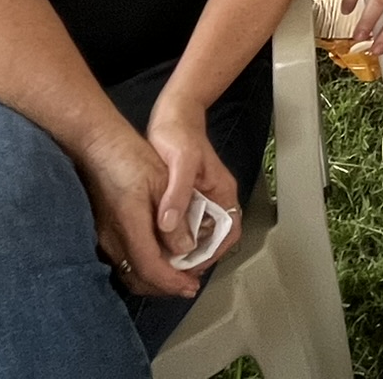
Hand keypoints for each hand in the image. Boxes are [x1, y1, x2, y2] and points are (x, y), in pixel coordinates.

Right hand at [76, 125, 202, 299]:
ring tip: (177, 273)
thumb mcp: (162, 182)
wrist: (98, 144)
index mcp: (129, 225)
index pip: (150, 268)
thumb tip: (185, 250)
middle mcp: (111, 238)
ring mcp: (102, 236)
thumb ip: (174, 220)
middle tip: (188, 284)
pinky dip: (141, 266)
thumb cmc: (132, 157)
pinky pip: (122, 259)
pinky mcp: (100, 230)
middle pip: (138, 278)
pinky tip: (157, 257)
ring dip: (153, 278)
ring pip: (128, 271)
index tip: (191, 287)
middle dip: (164, 286)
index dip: (172, 282)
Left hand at [145, 98, 243, 275]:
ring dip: (183, 249)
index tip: (191, 266)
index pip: (228, 232)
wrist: (173, 112)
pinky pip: (183, 223)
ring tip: (162, 261)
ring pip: (197, 233)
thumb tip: (171, 227)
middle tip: (172, 270)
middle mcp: (214, 198)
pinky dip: (172, 236)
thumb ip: (178, 194)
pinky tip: (154, 240)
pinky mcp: (183, 196)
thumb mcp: (180, 163)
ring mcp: (200, 198)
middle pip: (213, 238)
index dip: (213, 253)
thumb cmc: (180, 133)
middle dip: (195, 257)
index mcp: (222, 191)